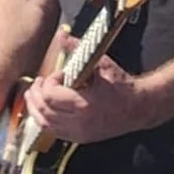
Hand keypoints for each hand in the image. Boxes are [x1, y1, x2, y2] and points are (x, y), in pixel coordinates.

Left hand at [24, 50, 148, 144]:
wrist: (139, 107)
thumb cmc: (121, 85)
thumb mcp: (101, 64)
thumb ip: (77, 49)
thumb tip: (61, 35)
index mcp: (85, 104)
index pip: (50, 95)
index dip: (49, 82)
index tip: (58, 75)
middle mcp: (81, 122)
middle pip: (44, 109)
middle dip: (37, 94)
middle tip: (40, 83)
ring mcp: (80, 133)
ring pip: (44, 123)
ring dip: (35, 107)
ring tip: (34, 95)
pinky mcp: (80, 138)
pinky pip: (53, 131)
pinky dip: (44, 119)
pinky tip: (44, 108)